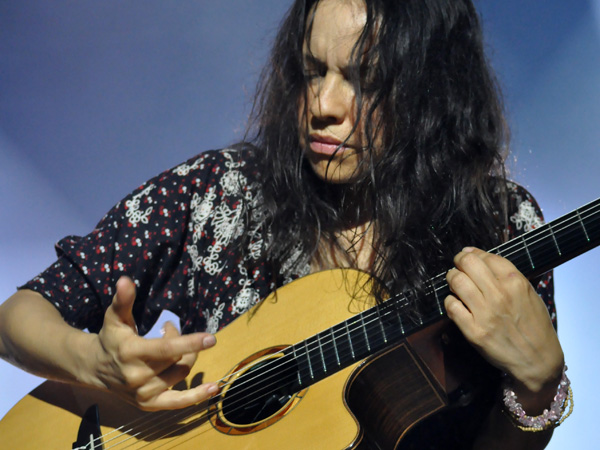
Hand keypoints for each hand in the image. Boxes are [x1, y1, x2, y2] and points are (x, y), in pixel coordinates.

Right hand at [90, 276, 217, 410]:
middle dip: (183, 341)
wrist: (95, 368)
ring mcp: (144, 393)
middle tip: (170, 329)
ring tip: (172, 347)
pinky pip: (178, 402)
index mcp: (132, 353)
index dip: (190, 343)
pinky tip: (214, 388)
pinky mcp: (149, 404)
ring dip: (185, 357)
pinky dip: (197, 396)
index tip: (211, 338)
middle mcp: (139, 376)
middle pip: (178, 358)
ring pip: (181, 372)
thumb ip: (123, 300)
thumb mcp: (115, 317)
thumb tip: (125, 280)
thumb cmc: (111, 338)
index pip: (167, 349)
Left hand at [444, 247, 562, 399]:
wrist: (538, 360)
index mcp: (516, 283)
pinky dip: (450, 301)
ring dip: (452, 278)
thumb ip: (505, 274)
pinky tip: (456, 303)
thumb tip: (476, 254)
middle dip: (458, 261)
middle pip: (467, 263)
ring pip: (456, 281)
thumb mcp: (528, 293)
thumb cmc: (533, 325)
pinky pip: (451, 306)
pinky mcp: (474, 331)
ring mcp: (485, 313)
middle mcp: (500, 295)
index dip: (474, 254)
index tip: (468, 256)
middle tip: (458, 267)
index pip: (486, 256)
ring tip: (455, 283)